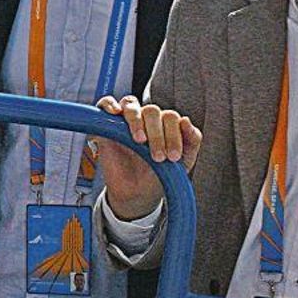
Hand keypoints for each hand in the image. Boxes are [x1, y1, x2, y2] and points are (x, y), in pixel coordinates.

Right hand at [93, 95, 202, 219]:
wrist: (138, 194)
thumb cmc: (161, 175)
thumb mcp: (184, 160)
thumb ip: (192, 139)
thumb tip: (186, 121)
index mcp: (165, 124)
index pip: (170, 117)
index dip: (173, 135)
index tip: (174, 157)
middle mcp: (146, 119)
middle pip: (151, 110)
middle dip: (157, 135)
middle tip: (158, 157)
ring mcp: (126, 121)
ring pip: (131, 105)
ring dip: (137, 121)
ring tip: (139, 140)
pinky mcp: (106, 125)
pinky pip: (106, 104)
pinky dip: (109, 104)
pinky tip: (115, 113)